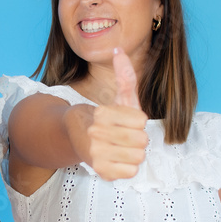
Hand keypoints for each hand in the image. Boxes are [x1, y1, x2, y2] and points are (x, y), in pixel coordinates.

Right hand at [70, 48, 148, 180]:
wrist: (79, 137)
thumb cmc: (106, 118)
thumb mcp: (119, 97)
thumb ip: (124, 75)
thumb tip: (119, 49)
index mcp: (102, 114)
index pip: (141, 121)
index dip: (137, 121)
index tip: (126, 121)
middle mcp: (96, 133)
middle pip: (142, 140)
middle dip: (138, 138)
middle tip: (125, 136)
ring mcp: (97, 154)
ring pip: (138, 156)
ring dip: (134, 153)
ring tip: (122, 148)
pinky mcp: (101, 172)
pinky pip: (131, 172)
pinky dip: (128, 167)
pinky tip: (118, 159)